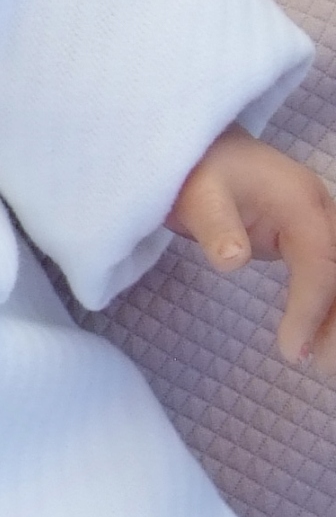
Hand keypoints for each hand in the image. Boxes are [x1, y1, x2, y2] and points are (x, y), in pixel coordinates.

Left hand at [167, 128, 335, 371]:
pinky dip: (327, 306)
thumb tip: (232, 260)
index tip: (291, 350)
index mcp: (301, 200)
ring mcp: (317, 223)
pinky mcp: (306, 237)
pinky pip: (328, 274)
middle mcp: (320, 211)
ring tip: (321, 364)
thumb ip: (216, 228)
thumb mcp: (197, 197)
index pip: (320, 262)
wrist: (197, 151)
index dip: (311, 307)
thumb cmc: (194, 173)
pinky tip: (319, 339)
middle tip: (321, 366)